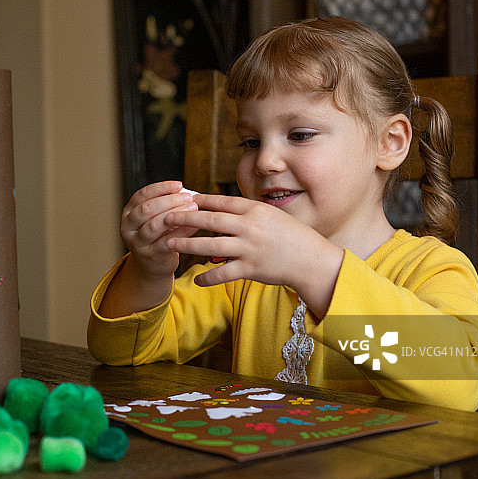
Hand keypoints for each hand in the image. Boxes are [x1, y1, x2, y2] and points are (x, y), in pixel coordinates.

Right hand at [120, 181, 199, 278]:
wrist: (153, 264)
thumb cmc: (158, 236)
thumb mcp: (156, 217)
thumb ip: (165, 204)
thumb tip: (186, 192)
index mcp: (129, 213)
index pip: (142, 195)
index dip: (160, 188)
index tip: (178, 184)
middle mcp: (128, 227)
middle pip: (146, 209)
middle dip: (169, 201)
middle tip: (188, 197)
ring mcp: (137, 243)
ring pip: (154, 225)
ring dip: (175, 214)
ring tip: (193, 208)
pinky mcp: (150, 255)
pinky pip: (166, 242)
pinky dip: (181, 232)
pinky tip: (194, 226)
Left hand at [165, 194, 342, 313]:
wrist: (312, 260)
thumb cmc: (291, 236)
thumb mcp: (271, 216)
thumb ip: (246, 212)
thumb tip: (220, 207)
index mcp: (254, 210)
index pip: (221, 202)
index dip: (199, 200)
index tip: (183, 199)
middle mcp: (250, 227)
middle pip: (210, 220)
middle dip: (185, 218)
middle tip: (165, 217)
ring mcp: (250, 248)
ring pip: (211, 245)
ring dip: (188, 244)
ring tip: (170, 243)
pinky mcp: (251, 269)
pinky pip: (224, 273)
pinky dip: (208, 277)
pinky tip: (196, 279)